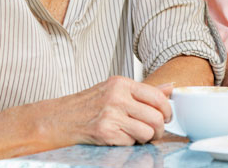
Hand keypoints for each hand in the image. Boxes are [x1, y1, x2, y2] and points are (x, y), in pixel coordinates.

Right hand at [50, 75, 172, 145]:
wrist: (57, 119)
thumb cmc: (86, 105)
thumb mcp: (114, 90)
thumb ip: (143, 91)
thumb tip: (170, 87)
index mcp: (121, 84)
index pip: (157, 96)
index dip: (167, 110)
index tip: (166, 117)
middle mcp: (116, 97)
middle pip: (156, 117)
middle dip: (160, 129)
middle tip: (155, 131)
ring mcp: (110, 115)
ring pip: (147, 132)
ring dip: (145, 138)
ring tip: (136, 135)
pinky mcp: (104, 133)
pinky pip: (131, 142)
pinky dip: (128, 143)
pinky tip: (119, 137)